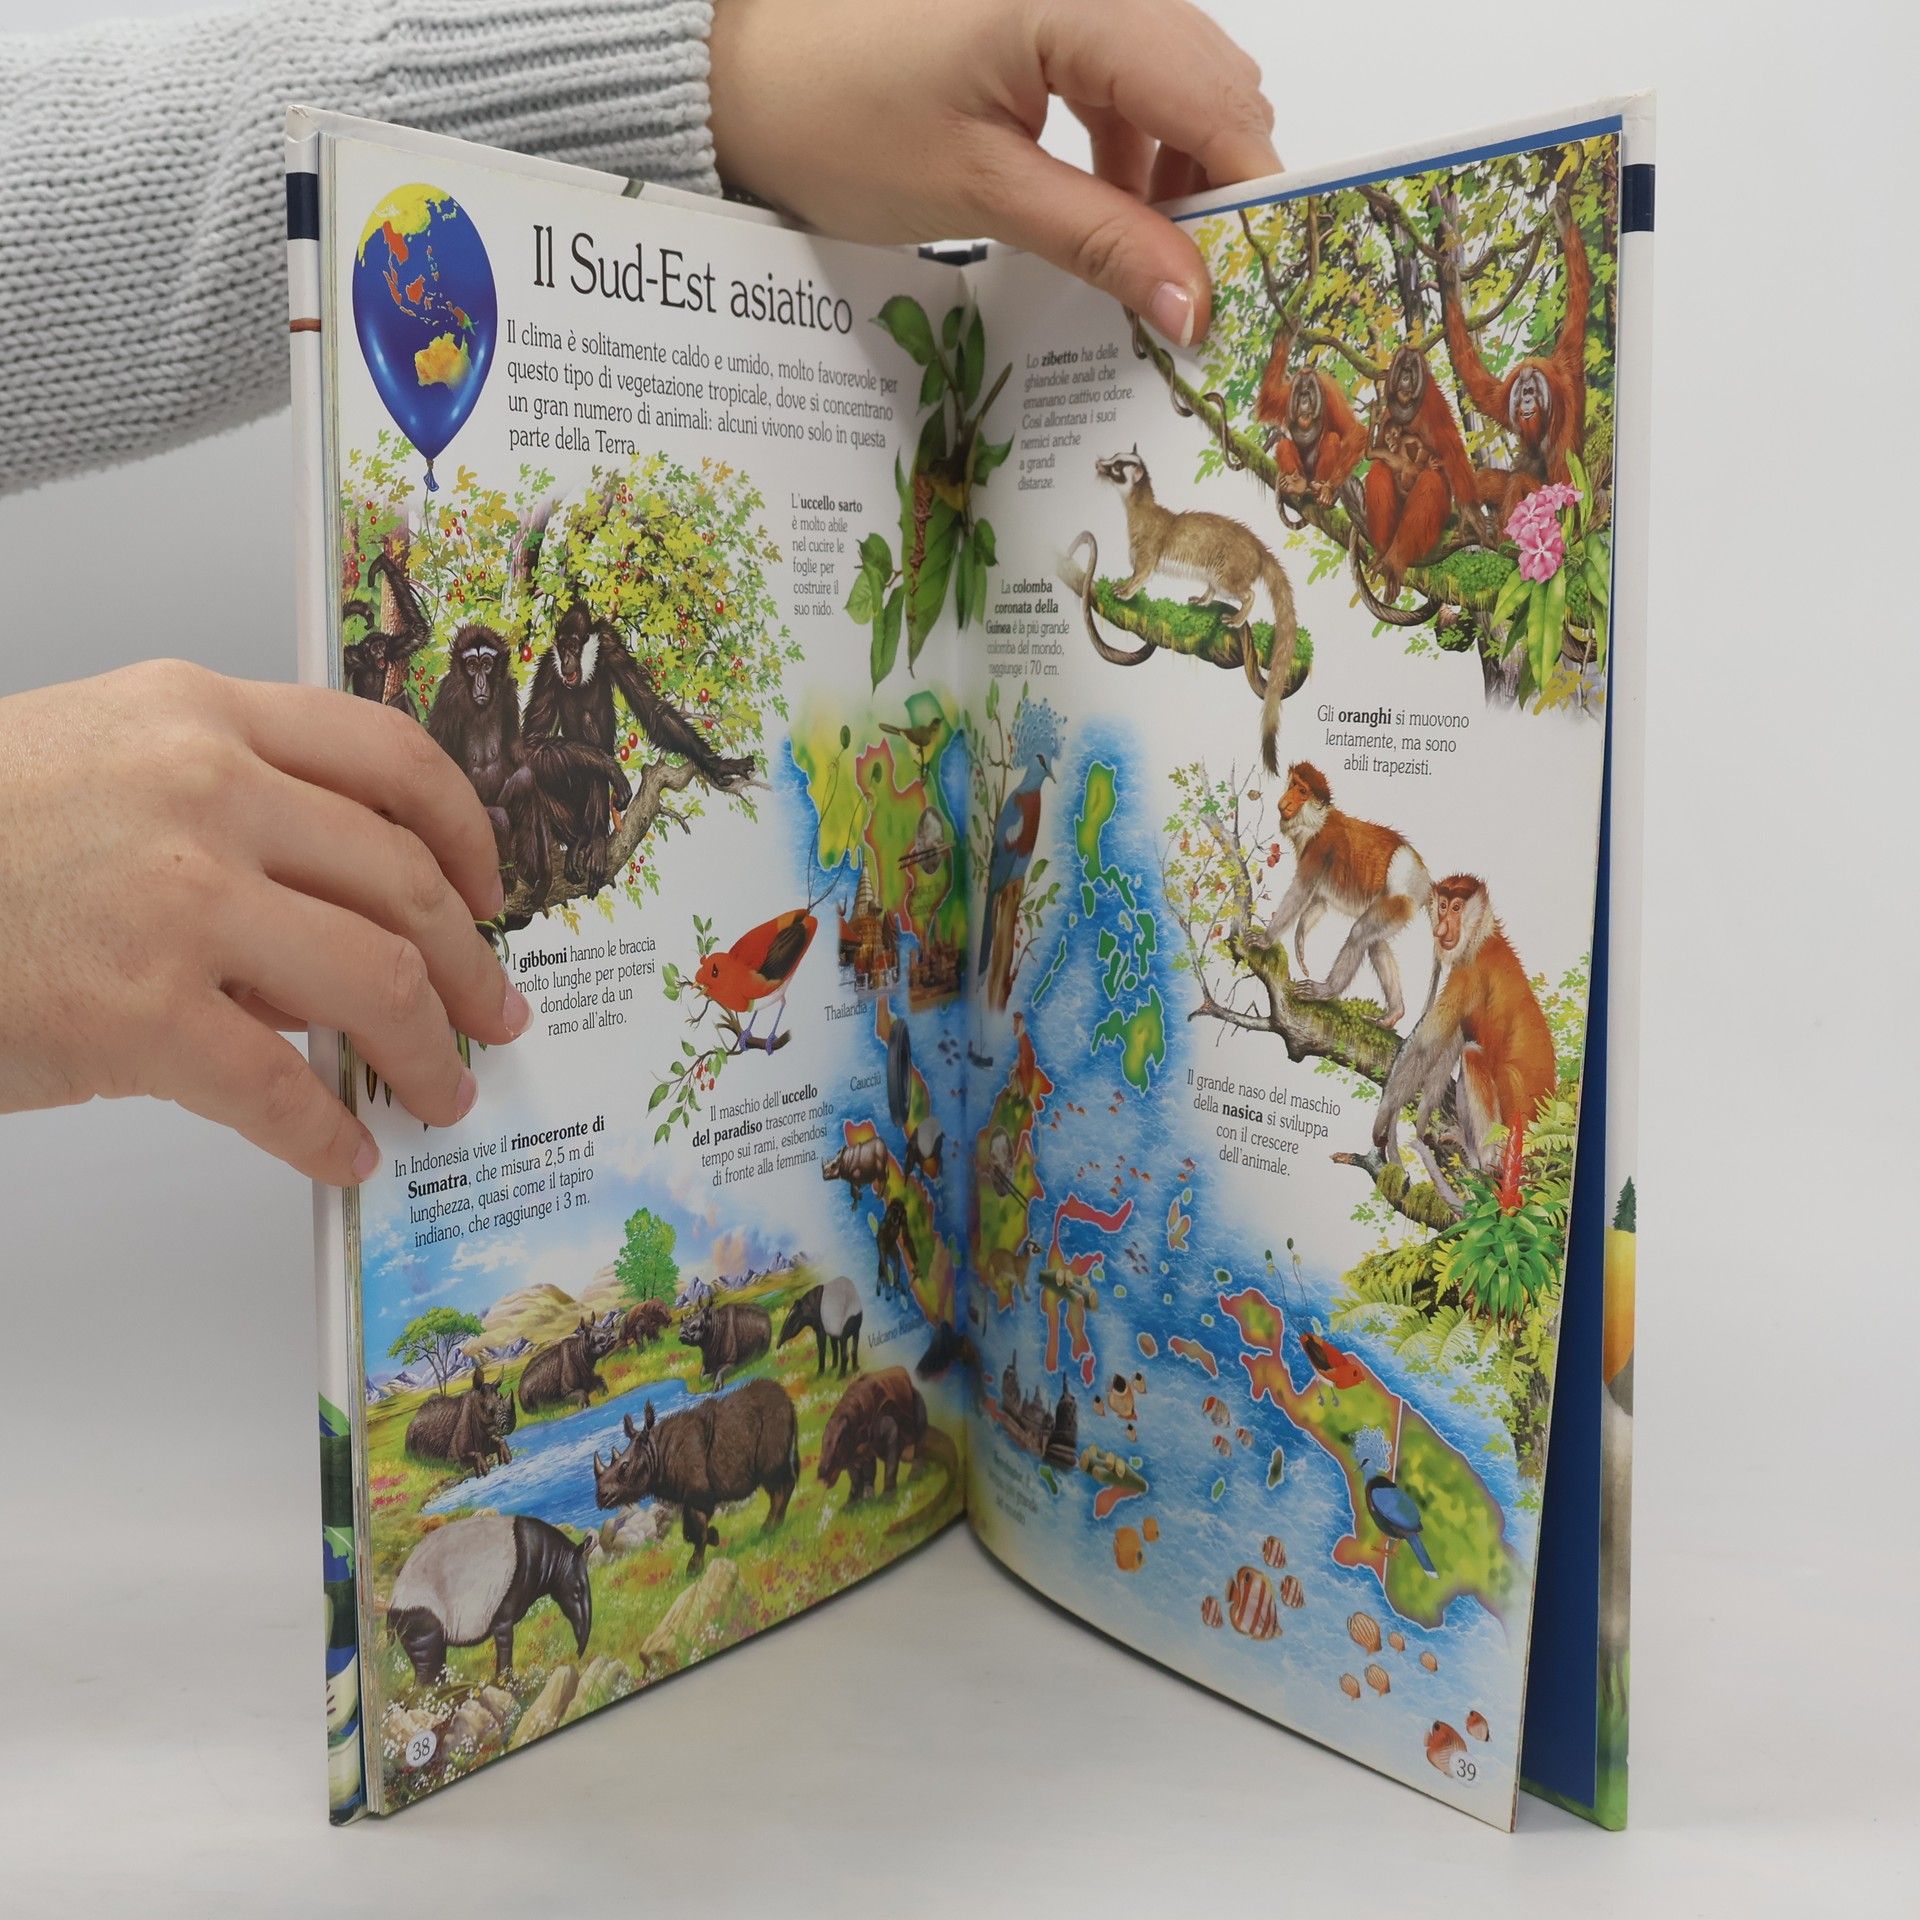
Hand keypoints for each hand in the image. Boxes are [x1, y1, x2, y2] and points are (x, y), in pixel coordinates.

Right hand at [0, 662, 529, 1183]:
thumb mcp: (102, 765)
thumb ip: (233, 810)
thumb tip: (337, 921)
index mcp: (202, 716)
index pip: (393, 759)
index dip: (468, 835)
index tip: (492, 890)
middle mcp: (207, 790)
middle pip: (407, 881)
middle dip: (471, 964)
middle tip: (491, 1012)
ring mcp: (180, 899)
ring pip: (376, 982)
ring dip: (430, 1052)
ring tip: (443, 1092)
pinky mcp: (139, 1011)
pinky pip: (283, 1090)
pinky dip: (328, 1134)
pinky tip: (345, 1153)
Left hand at [709, 0, 1278, 345]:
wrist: (744, 79)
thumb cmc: (835, 116)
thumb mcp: (981, 194)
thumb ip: (1101, 242)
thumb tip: (1193, 304)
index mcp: (1076, 0)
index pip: (1216, 98)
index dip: (1252, 193)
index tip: (1261, 283)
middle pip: (1212, 86)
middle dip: (1222, 189)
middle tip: (1213, 290)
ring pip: (1178, 87)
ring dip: (1181, 177)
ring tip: (1155, 264)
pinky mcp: (1050, 18)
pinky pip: (1130, 82)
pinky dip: (1137, 153)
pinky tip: (1115, 215)